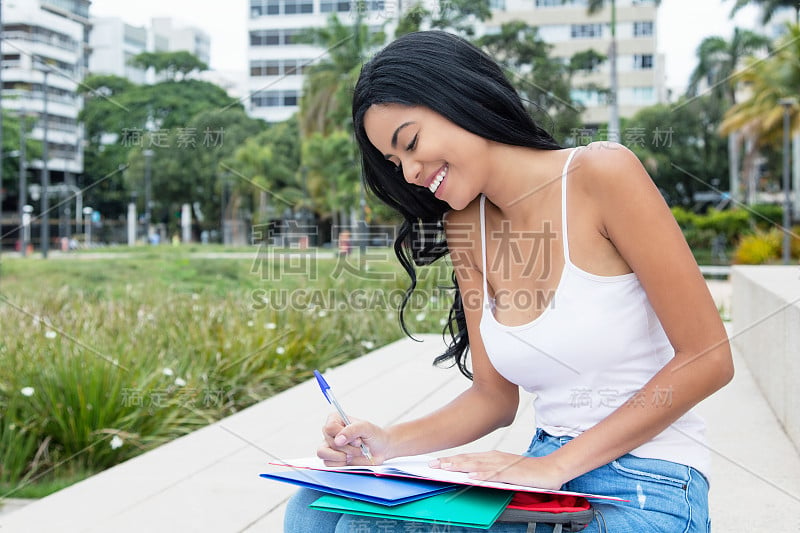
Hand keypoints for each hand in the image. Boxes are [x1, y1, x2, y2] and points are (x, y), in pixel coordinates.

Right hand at [316, 413, 389, 466]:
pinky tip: (350, 460)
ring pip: (323, 453)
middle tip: (359, 447)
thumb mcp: (366, 428)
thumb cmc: (374, 435)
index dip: (343, 435)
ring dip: (342, 457)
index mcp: (336, 419)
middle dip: (347, 448)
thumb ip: (352, 430)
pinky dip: (341, 464)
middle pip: (328, 442)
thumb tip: (338, 440)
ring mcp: (330, 446)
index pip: (329, 428)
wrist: (380, 449)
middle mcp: (330, 433)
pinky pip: (328, 464)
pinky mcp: (332, 459)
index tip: (357, 440)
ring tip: (354, 453)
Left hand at [430, 451, 564, 489]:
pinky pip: (494, 474)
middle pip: (467, 459)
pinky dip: (482, 475)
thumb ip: (488, 471)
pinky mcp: (511, 473)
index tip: (435, 461)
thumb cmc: (527, 471)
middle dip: (449, 462)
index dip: (450, 459)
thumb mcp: (504, 470)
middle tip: (432, 464)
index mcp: (491, 457)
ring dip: (460, 466)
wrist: (550, 469)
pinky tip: (471, 477)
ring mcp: (502, 465)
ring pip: (477, 465)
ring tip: (445, 468)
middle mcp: (494, 458)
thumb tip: (471, 475)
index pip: (466, 457)